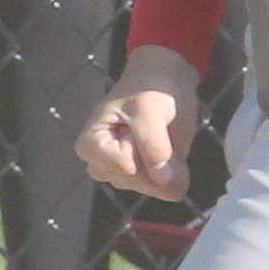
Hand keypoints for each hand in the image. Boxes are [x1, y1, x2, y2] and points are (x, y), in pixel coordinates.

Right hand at [77, 46, 202, 200]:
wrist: (165, 81)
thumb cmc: (148, 88)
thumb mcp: (150, 109)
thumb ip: (154, 144)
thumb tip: (164, 181)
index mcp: (91, 146)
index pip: (124, 167)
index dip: (142, 145)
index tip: (137, 120)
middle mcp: (103, 166)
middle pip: (137, 181)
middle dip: (156, 157)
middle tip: (154, 126)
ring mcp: (126, 175)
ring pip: (154, 187)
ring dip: (167, 163)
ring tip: (160, 134)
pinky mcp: (147, 179)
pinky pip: (168, 188)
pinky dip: (178, 170)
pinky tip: (172, 149)